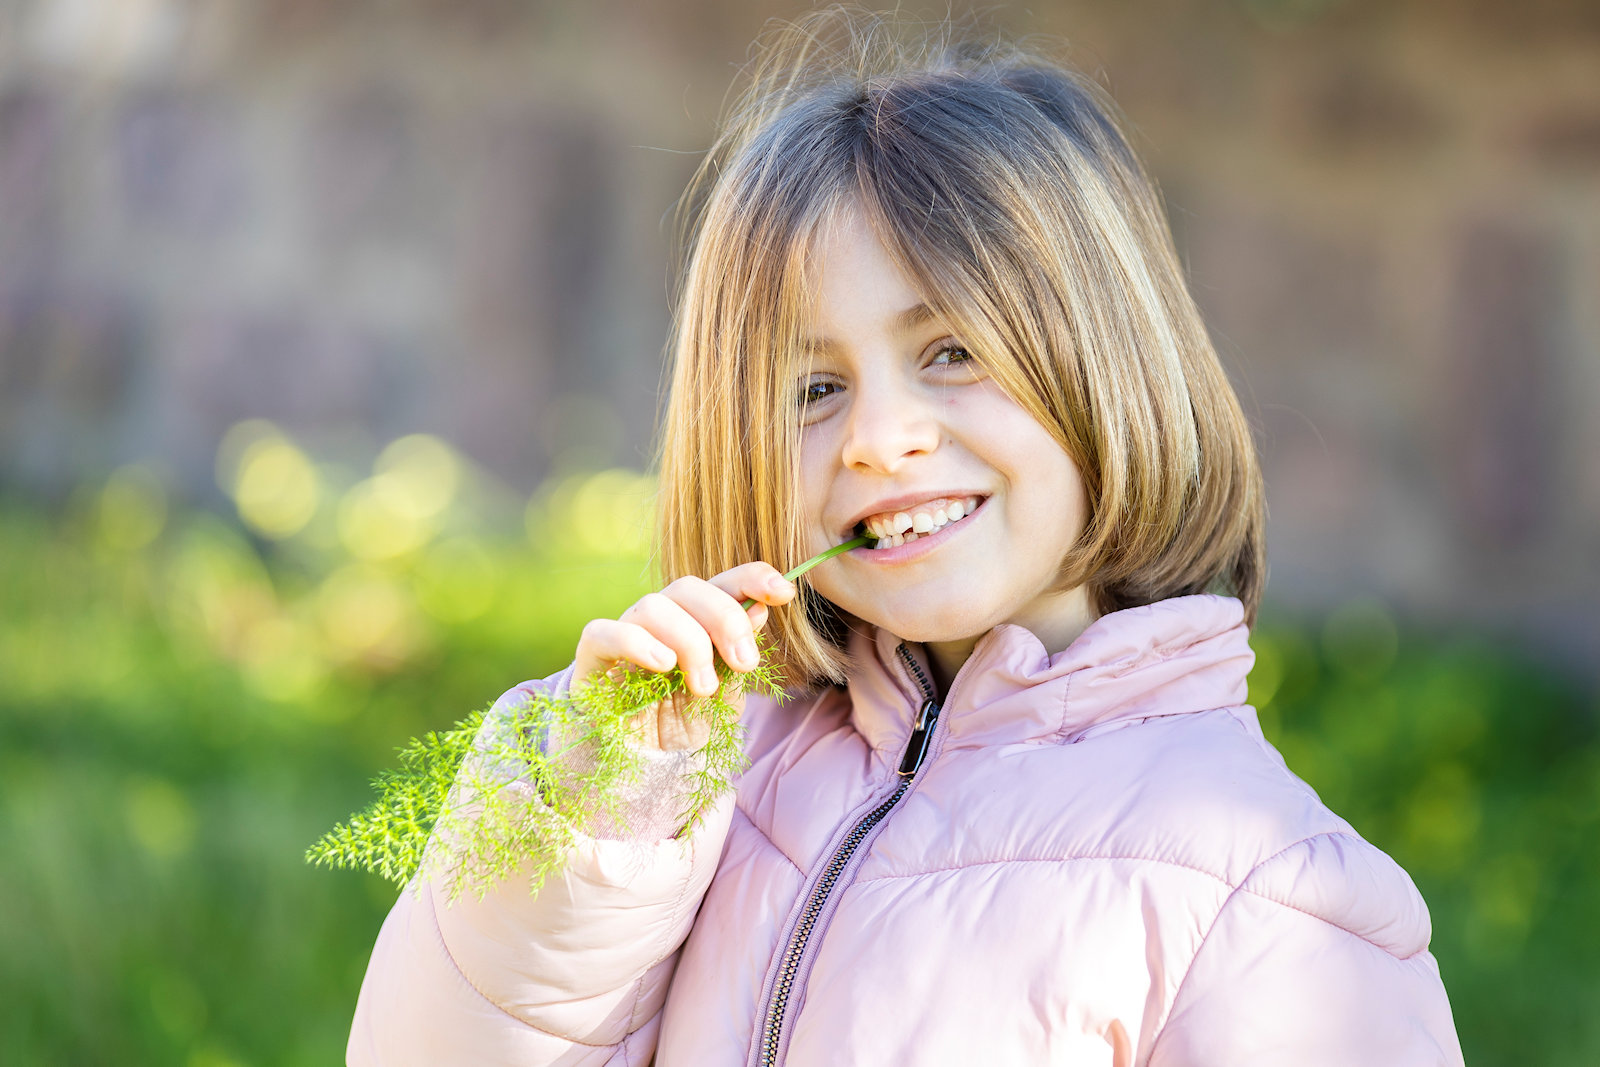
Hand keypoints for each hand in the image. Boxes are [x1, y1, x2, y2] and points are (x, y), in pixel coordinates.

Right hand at [571, 563, 797, 751]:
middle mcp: (660, 620)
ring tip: (703, 687)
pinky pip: (603, 632)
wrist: (645, 769)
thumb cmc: (685, 726)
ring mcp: (624, 635)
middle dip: (724, 618)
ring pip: (652, 606)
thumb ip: (737, 653)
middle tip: (745, 663)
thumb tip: (759, 607)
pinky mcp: (591, 660)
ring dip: (688, 641)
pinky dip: (635, 642)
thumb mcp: (725, 694)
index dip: (752, 577)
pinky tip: (663, 665)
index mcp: (697, 621)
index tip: (784, 593)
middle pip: (688, 587)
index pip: (722, 582)